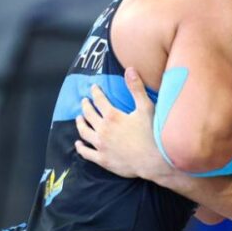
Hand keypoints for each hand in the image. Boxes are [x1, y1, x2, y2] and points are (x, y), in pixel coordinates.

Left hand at [74, 67, 171, 182]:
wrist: (153, 161)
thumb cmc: (152, 134)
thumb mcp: (146, 108)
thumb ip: (136, 88)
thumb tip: (129, 69)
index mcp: (112, 116)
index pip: (99, 100)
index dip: (96, 92)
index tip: (93, 88)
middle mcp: (103, 130)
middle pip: (89, 115)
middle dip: (86, 106)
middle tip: (84, 101)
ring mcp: (101, 146)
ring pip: (84, 132)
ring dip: (80, 123)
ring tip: (79, 118)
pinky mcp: (102, 159)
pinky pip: (86, 153)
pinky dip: (80, 147)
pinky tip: (78, 143)